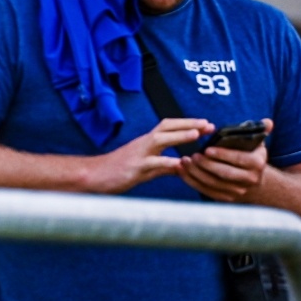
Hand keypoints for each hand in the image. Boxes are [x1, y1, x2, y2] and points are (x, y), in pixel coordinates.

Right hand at [84, 117, 207, 193]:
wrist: (92, 176)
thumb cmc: (116, 171)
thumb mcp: (144, 168)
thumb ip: (163, 167)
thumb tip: (181, 166)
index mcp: (146, 143)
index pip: (169, 127)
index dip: (188, 124)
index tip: (206, 125)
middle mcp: (143, 144)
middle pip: (166, 126)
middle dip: (188, 124)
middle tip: (208, 125)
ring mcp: (138, 155)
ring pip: (160, 140)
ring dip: (179, 136)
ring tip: (196, 135)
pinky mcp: (134, 168)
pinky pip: (152, 164)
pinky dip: (167, 163)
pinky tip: (180, 165)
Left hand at [180, 118, 271, 202]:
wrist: (253, 179)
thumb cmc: (249, 155)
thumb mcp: (257, 143)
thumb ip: (261, 130)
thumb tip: (267, 121)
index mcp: (257, 163)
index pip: (239, 159)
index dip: (222, 155)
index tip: (207, 149)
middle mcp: (250, 179)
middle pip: (224, 173)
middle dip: (206, 164)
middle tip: (192, 155)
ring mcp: (238, 191)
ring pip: (213, 183)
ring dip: (196, 172)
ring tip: (184, 161)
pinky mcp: (225, 197)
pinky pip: (206, 190)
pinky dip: (192, 181)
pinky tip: (182, 170)